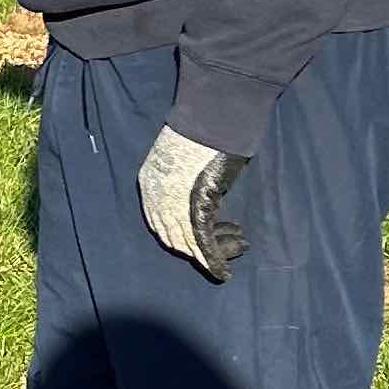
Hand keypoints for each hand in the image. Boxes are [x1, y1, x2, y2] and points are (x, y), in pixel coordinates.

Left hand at [138, 125, 249, 280]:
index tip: (205, 237)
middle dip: (197, 247)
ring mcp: (173, 203)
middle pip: (172, 236)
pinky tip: (223, 271)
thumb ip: (186, 176)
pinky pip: (202, 243)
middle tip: (227, 246)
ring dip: (213, 252)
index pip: (159, 221)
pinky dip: (214, 260)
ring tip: (239, 245)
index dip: (181, 235)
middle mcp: (156, 196)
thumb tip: (200, 189)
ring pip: (188, 242)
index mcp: (150, 180)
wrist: (212, 117)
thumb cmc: (204, 129)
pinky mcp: (194, 207)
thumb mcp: (186, 154)